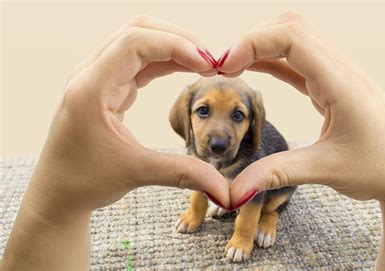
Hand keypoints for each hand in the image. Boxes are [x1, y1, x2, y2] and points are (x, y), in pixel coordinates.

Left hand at [31, 15, 228, 214]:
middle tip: (210, 62)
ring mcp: (98, 78)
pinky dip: (165, 61)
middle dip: (178, 40)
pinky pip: (139, 61)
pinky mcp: (107, 87)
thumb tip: (224, 190)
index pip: (135, 42)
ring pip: (139, 42)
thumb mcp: (135, 173)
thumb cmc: (85, 181)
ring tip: (204, 65)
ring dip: (173, 48)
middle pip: (137, 31)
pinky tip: (186, 70)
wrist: (58, 193)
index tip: (207, 66)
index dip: (176, 46)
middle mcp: (91, 75)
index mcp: (91, 88)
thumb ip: (182, 173)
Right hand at [218, 12, 384, 268]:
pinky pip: (299, 62)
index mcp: (341, 84)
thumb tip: (233, 191)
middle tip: (225, 66)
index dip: (253, 42)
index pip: (293, 37)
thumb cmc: (379, 170)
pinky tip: (253, 69)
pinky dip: (272, 61)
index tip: (226, 67)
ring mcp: (338, 76)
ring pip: (296, 40)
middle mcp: (340, 71)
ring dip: (262, 46)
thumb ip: (277, 174)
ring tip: (232, 67)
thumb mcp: (325, 170)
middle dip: (253, 38)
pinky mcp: (333, 87)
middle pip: (292, 27)